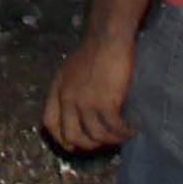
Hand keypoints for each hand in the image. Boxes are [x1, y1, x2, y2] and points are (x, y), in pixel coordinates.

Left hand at [41, 33, 136, 155]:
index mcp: (57, 91)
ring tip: (122, 137)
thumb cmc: (94, 50)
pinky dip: (124, 133)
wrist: (108, 38)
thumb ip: (70, 90)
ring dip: (111, 141)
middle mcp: (68, 100)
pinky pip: (114, 128)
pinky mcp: (106, 103)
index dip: (62, 139)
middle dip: (89, 145)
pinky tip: (132, 129)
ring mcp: (86, 103)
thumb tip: (79, 112)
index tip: (76, 144)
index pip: (50, 124)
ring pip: (96, 136)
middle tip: (104, 144)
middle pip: (72, 137)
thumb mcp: (70, 70)